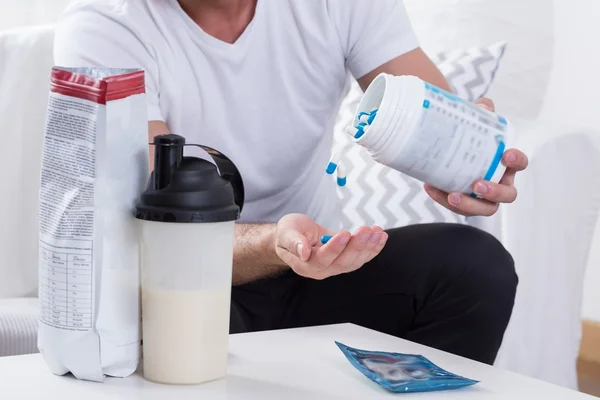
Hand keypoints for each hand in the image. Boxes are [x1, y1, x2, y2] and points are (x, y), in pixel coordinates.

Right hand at [275, 214, 387, 279]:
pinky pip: (361, 259)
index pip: (322, 259)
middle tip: (366, 230)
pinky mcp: (345, 261)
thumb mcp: (285, 232)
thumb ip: (293, 241)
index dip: (335, 248)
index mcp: (304, 265)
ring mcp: (334, 268)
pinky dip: (373, 249)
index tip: (346, 233)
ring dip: (368, 247)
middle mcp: (321, 270)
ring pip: (354, 262)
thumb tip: (303, 252)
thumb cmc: (289, 232)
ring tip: (377, 232)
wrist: (295, 235)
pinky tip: (381, 237)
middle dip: (357, 246)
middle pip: (342, 263)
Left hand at [424, 98, 528, 216]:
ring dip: (470, 204)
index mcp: (506, 163)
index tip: (506, 155)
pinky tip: (430, 186)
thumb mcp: (475, 124)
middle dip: (494, 192)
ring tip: (452, 195)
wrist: (450, 150)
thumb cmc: (470, 139)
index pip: (520, 163)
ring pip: (485, 209)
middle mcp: (499, 183)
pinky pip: (458, 207)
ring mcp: (483, 197)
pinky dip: (443, 199)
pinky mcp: (465, 204)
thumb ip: (481, 113)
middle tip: (477, 184)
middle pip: (508, 195)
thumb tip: (483, 104)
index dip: (517, 161)